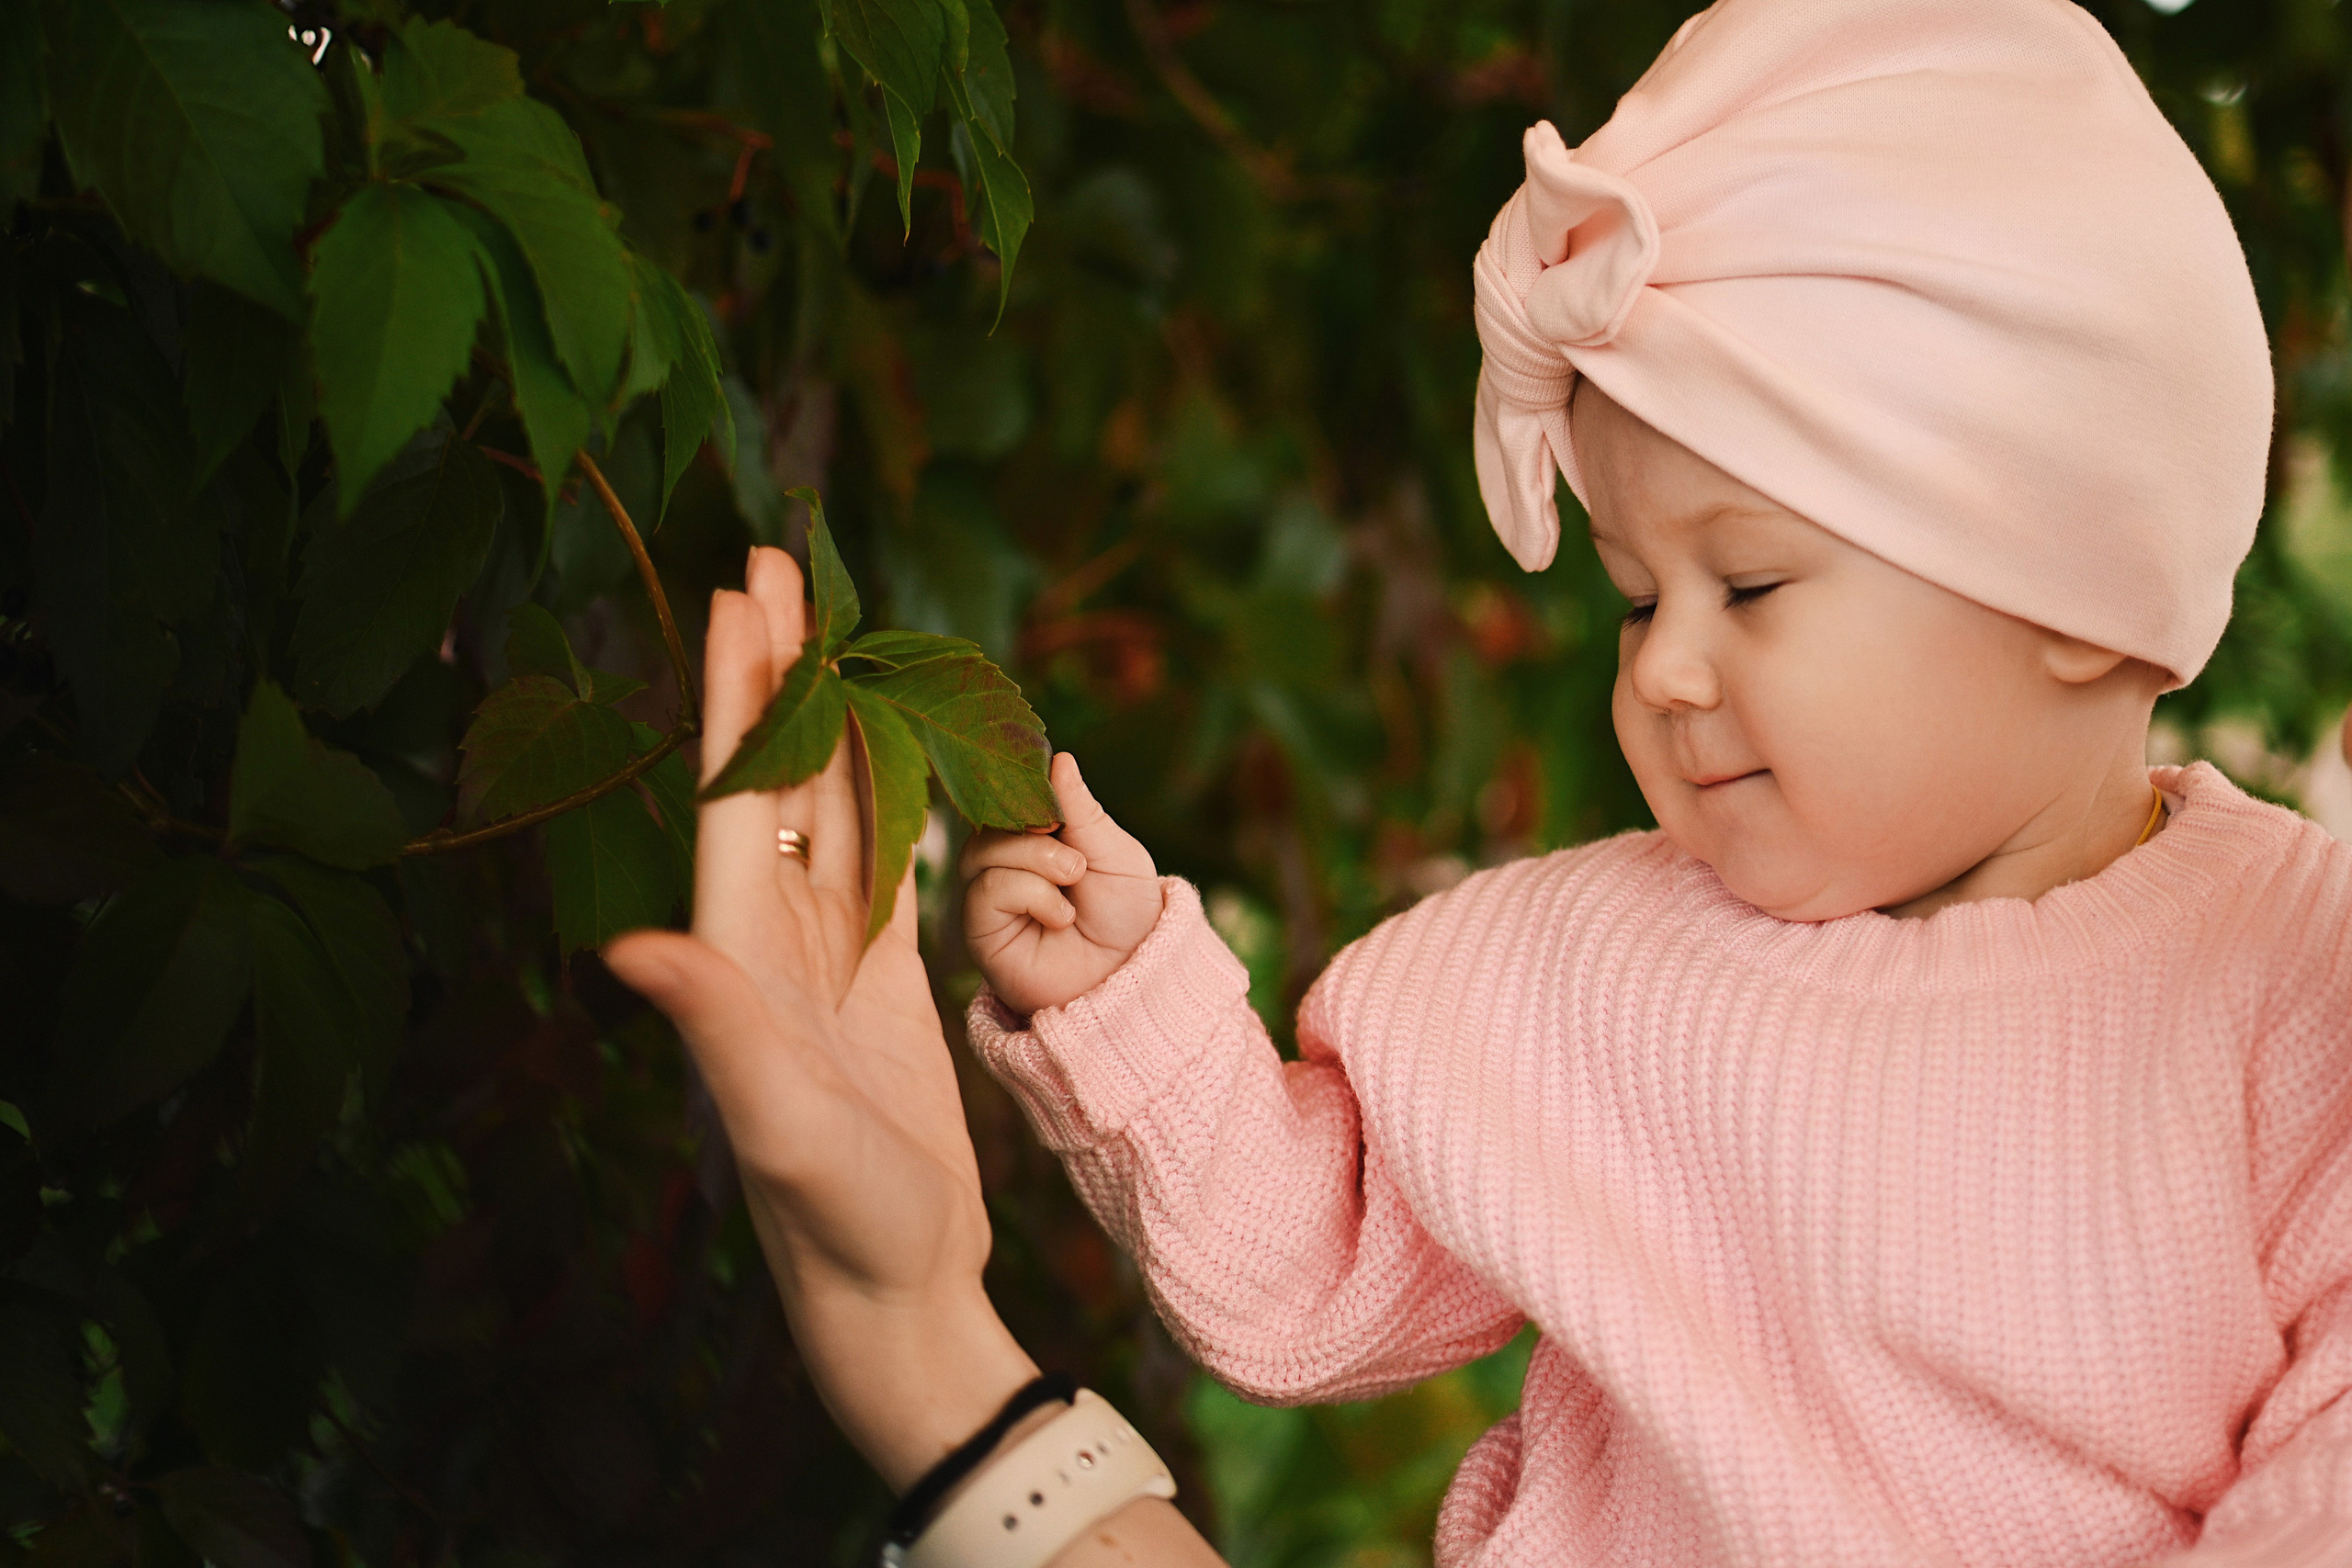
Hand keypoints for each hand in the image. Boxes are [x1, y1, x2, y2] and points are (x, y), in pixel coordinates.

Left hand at [603, 547, 1033, 1490]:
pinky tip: (891, 738)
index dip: (737, 693)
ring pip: (827, 804)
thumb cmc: (840, 1220)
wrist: (898, 1282)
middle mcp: (770, 940)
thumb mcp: (782, 1129)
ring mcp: (826, 956)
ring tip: (832, 623)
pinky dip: (884, 789)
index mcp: (739, 956)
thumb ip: (717, 1030)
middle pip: (775, 774)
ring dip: (826, 711)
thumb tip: (632, 949)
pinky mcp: (882, 979)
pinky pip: (880, 859)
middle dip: (775, 670)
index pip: (737, 795)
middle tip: (777, 562)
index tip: (738, 594)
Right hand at [961, 752, 1163, 1016]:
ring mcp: (989, 895)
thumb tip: (1058, 758)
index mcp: (1036, 836)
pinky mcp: (981, 930)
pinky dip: (1031, 893)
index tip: (1056, 808)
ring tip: (1073, 880)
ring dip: (1035, 859)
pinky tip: (1060, 916)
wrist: (1132, 972)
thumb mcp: (1115, 851)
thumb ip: (1082, 808)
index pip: (1007, 796)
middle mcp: (1005, 862)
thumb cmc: (1127, 914)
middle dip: (1033, 831)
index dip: (1024, 791)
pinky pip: (987, 889)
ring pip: (981, 851)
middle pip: (987, 820)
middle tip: (1076, 857)